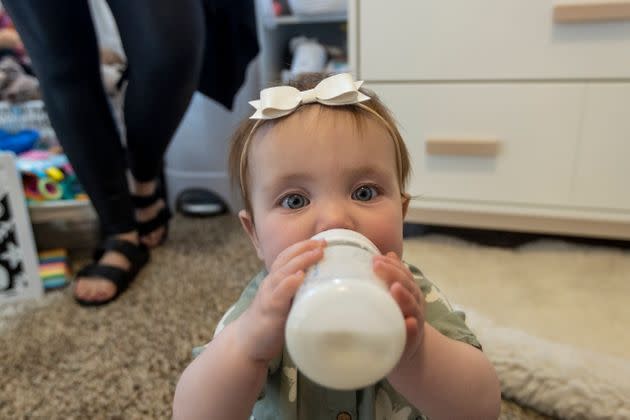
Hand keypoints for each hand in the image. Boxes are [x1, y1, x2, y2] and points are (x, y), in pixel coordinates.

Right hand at [236, 239, 325, 363]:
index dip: (303, 246)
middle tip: (324, 242)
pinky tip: (299, 277)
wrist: (248, 342)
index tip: (322, 240)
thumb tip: (328, 286)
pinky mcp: (270, 311)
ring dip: (301, 261)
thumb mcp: (287, 301)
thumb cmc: (272, 321)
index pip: (288, 255)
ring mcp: (269, 296)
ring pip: (283, 272)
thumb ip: (301, 291)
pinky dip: (289, 284)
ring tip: (316, 253)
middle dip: (305, 248)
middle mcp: (271, 283)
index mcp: (276, 279)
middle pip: (287, 259)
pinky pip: (279, 294)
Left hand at [373, 252, 425, 371]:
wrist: (407, 349)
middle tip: (377, 266)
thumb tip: (387, 253)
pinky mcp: (411, 342)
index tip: (377, 258)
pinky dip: (412, 329)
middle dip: (394, 274)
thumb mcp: (391, 297)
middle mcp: (414, 305)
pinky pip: (413, 335)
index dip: (393, 264)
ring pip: (413, 307)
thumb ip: (389, 278)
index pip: (403, 274)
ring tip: (395, 288)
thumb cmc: (394, 318)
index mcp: (408, 293)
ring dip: (405, 297)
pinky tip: (409, 323)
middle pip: (408, 286)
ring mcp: (415, 323)